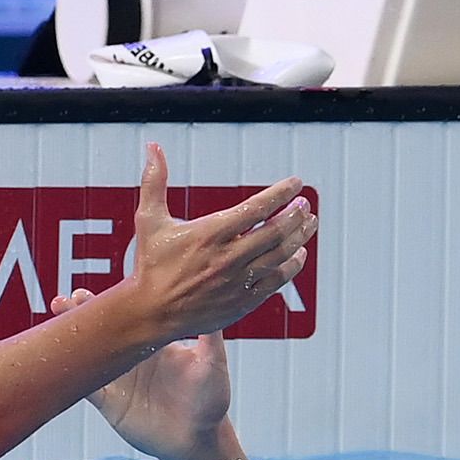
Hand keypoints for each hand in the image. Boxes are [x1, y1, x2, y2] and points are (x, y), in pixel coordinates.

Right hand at [53, 288, 245, 459]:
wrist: (199, 440)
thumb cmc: (212, 401)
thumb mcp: (213, 363)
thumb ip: (210, 335)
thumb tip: (213, 299)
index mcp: (155, 342)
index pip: (129, 315)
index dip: (111, 301)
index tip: (95, 289)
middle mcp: (133, 356)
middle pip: (103, 328)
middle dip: (82, 312)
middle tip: (67, 300)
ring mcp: (118, 378)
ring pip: (89, 352)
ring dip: (72, 336)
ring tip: (58, 319)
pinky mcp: (108, 402)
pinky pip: (84, 384)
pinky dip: (69, 373)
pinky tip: (54, 361)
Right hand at [127, 142, 315, 339]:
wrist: (151, 313)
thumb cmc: (150, 264)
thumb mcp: (149, 220)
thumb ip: (154, 181)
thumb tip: (153, 146)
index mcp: (209, 234)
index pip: (256, 208)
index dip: (281, 193)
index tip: (296, 184)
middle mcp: (227, 257)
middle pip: (275, 232)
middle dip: (295, 215)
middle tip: (304, 204)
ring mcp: (238, 282)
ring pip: (280, 255)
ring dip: (299, 237)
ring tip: (309, 223)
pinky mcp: (243, 302)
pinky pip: (277, 281)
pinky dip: (292, 266)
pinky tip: (299, 254)